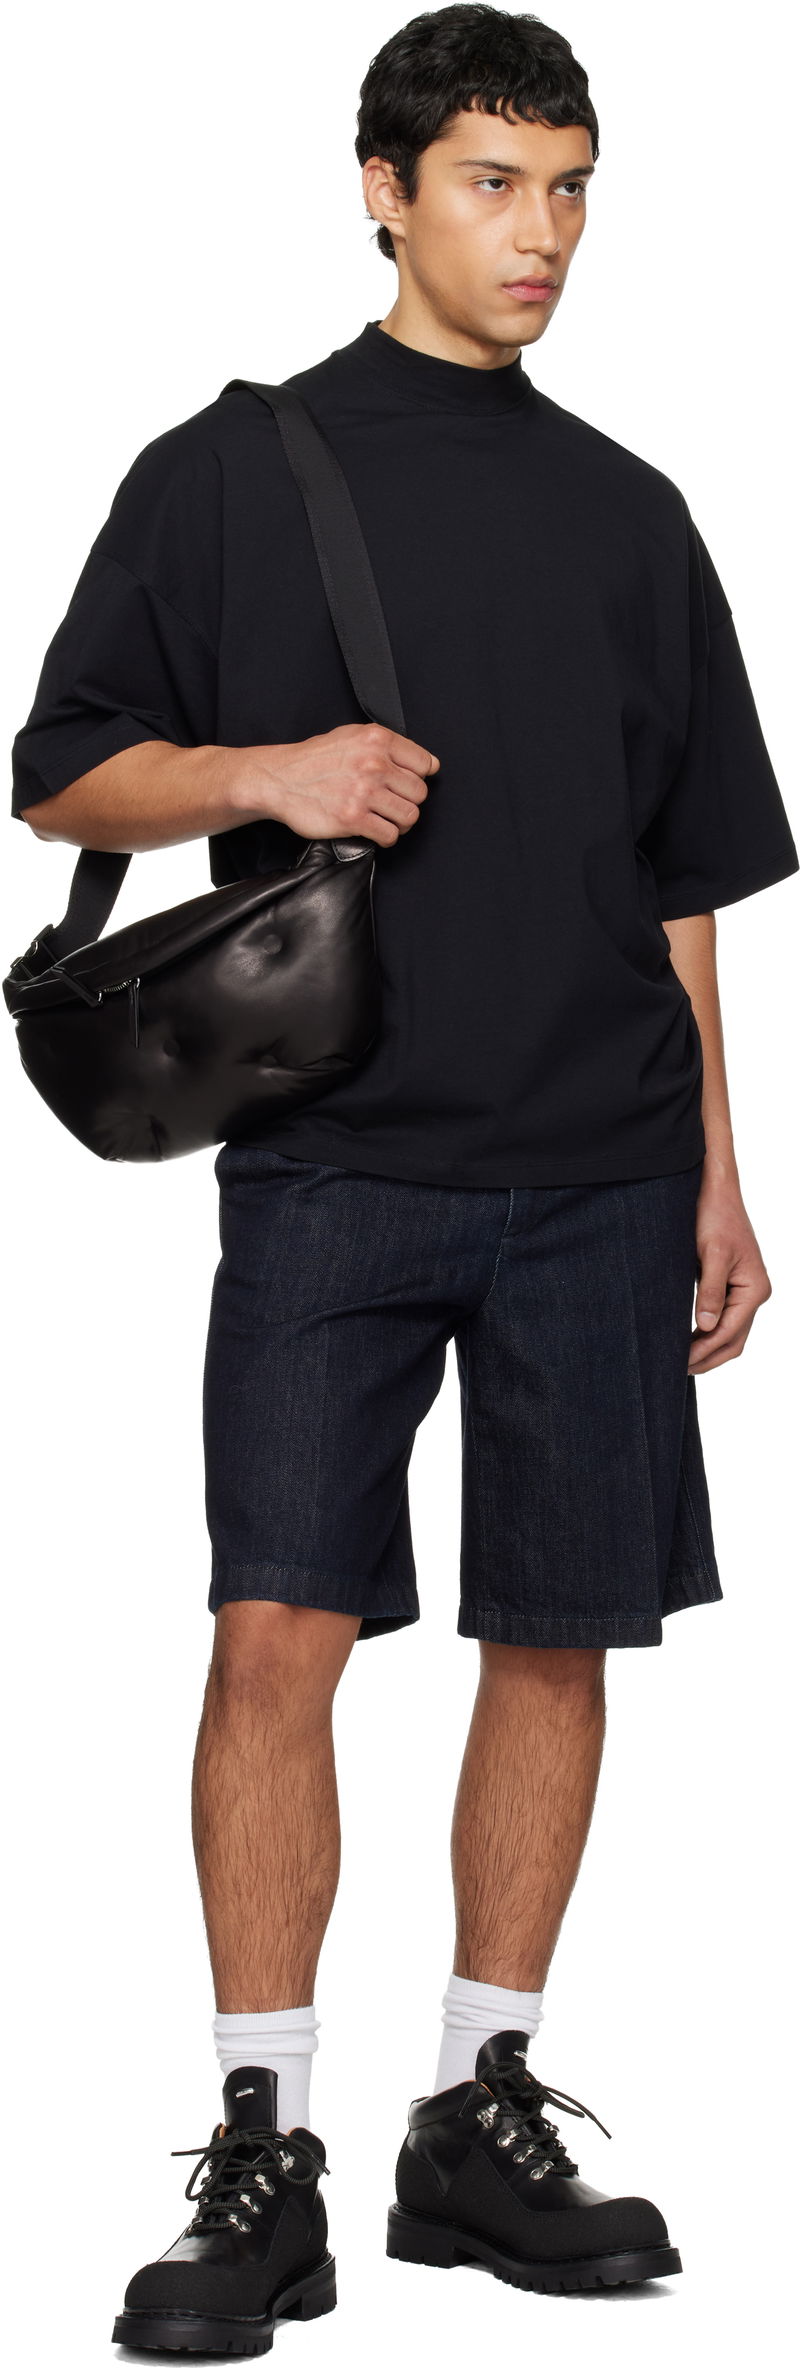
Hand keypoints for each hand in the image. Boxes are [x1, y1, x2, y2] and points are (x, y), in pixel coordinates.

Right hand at [260, 722, 439, 845]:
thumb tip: (428, 763)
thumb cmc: (314, 759)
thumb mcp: (350, 736)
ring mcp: (364, 792)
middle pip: (419, 793)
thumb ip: (387, 746)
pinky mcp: (353, 818)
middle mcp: (374, 763)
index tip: (406, 785)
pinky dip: (387, 837)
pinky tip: (376, 830)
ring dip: (400, 822)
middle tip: (392, 804)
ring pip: (409, 815)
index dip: (418, 777)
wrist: (280, 779)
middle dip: (408, 801)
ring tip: (386, 819)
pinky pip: (390, 834)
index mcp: (377, 739)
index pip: (424, 763)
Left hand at [689, 1162, 772, 1373]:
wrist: (715, 1190)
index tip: (679, 1362)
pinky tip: (687, 1339)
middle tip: (676, 1370)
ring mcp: (745, 1292)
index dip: (704, 1350)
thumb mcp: (712, 1254)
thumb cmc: (714, 1215)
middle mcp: (754, 1293)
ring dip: (708, 1349)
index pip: (729, 1332)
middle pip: (734, 1340)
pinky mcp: (732, 1286)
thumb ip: (710, 1292)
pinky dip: (707, 1333)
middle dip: (708, 1357)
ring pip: (729, 1333)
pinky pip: (723, 1318)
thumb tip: (706, 1327)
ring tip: (680, 1361)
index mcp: (755, 1289)